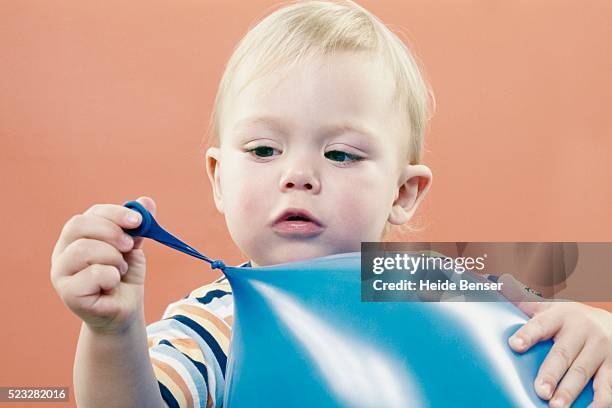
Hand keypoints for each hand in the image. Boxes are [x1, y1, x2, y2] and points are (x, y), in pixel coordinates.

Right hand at [50, 196, 156, 333]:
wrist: (125, 309)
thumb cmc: (124, 276)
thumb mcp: (133, 247)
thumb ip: (137, 225)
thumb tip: (146, 201)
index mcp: (77, 236)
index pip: (90, 214)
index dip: (114, 213)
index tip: (138, 221)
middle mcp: (63, 251)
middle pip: (78, 225)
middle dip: (111, 232)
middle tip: (129, 245)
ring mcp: (61, 272)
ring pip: (83, 249)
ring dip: (112, 257)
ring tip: (119, 269)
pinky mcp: (67, 293)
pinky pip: (92, 274)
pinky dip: (111, 277)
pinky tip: (112, 284)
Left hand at [500, 275, 611, 407]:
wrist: (611, 322)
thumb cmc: (570, 319)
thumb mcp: (549, 308)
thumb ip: (524, 300)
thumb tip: (499, 282)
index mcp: (560, 316)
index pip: (541, 325)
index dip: (527, 334)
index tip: (515, 345)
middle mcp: (581, 331)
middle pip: (563, 354)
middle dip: (551, 373)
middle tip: (539, 390)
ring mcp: (599, 349)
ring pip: (583, 371)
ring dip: (570, 390)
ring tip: (556, 406)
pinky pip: (608, 384)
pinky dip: (601, 400)